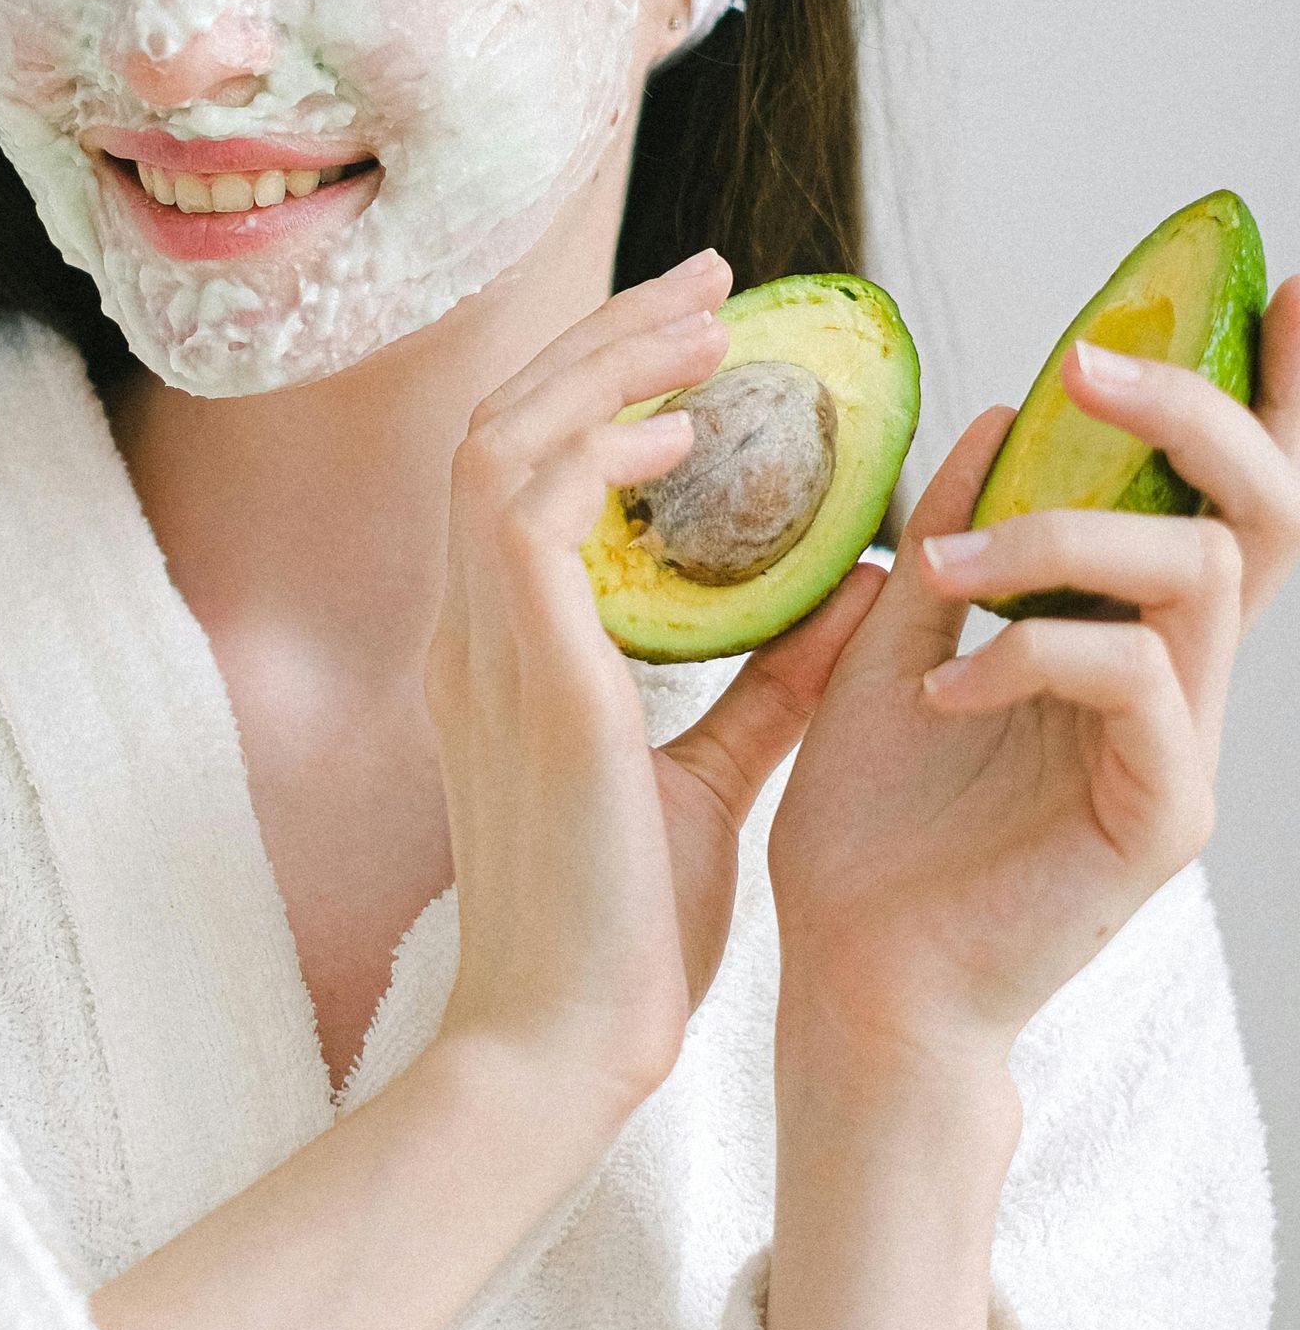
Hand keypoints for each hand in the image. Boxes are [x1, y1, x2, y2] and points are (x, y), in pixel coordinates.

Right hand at [428, 248, 881, 1131]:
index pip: (521, 472)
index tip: (697, 345)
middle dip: (601, 339)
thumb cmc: (623, 936)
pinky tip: (688, 433)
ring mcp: (475, 645)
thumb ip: (769, 688)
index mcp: (501, 656)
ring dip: (602, 366)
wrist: (560, 1046)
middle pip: (501, 423)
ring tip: (706, 323)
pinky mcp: (516, 669)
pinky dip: (599, 447)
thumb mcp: (709, 782)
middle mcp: (469, 632)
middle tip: (708, 283)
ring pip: (502, 436)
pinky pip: (525, 504)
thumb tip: (860, 597)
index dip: (600, 388)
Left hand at [768, 274, 1299, 1064]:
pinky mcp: (1161, 816)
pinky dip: (1033, 655)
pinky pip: (1138, 682)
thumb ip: (956, 538)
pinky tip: (948, 691)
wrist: (852, 978)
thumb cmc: (875, 832)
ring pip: (1197, 573)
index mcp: (1124, 635)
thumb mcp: (896, 646)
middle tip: (1090, 364)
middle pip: (1261, 509)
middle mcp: (1177, 682)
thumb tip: (993, 413)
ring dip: (1063, 539)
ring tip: (951, 571)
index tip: (1289, 287)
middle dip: (1193, 412)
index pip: (1220, 496)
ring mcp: (1182, 751)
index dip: (1267, 392)